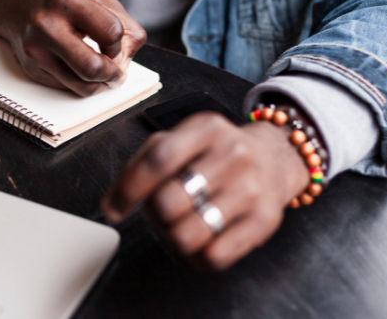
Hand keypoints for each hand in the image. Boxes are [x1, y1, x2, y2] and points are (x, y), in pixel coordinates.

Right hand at [0, 0, 146, 96]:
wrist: (18, 4)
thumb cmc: (63, 2)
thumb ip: (123, 25)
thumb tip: (126, 62)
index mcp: (67, 1)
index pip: (110, 32)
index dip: (119, 44)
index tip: (115, 45)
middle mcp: (47, 26)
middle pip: (92, 67)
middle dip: (112, 74)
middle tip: (116, 73)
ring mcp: (37, 51)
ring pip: (81, 86)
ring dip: (99, 84)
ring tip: (102, 73)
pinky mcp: (32, 69)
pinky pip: (67, 87)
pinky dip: (80, 82)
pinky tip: (78, 67)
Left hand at [101, 112, 309, 269]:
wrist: (274, 159)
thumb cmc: (215, 153)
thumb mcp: (181, 140)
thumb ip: (142, 164)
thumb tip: (112, 204)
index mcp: (205, 129)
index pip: (158, 160)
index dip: (129, 190)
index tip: (114, 210)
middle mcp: (232, 155)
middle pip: (169, 202)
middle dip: (154, 215)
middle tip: (161, 211)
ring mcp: (251, 188)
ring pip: (187, 235)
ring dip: (173, 237)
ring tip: (182, 223)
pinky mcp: (264, 220)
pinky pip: (214, 257)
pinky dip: (197, 256)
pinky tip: (201, 239)